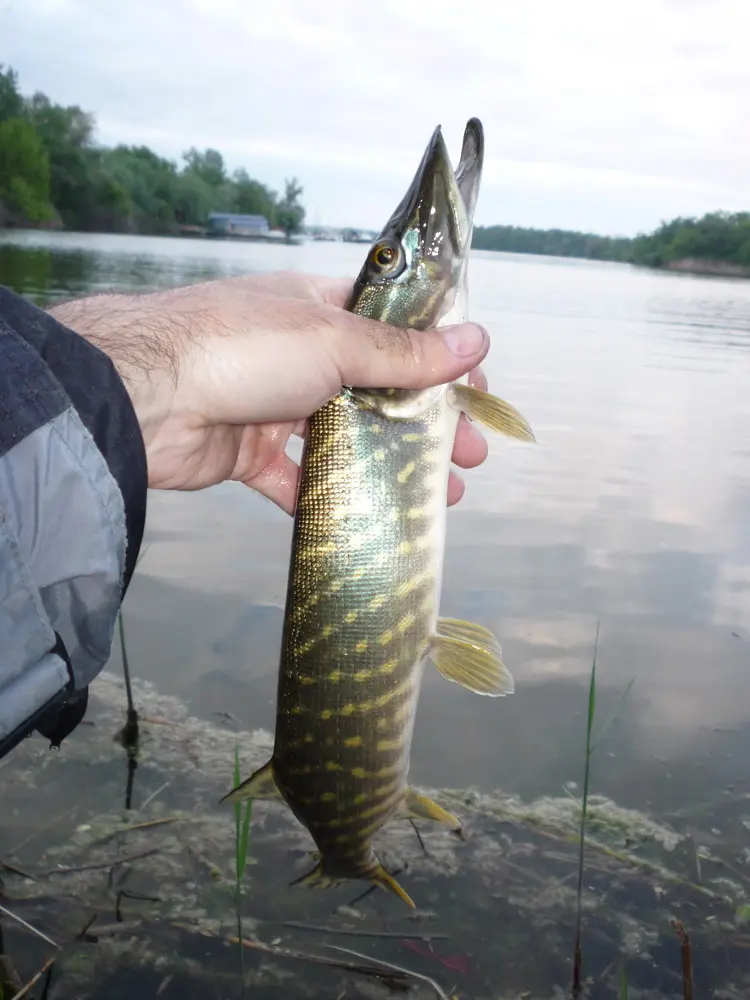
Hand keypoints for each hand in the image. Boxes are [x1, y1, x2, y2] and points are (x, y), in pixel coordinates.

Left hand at [51, 272, 490, 513]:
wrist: (142, 399)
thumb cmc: (240, 348)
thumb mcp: (334, 341)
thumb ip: (404, 353)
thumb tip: (475, 340)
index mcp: (318, 309)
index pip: (394, 327)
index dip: (439, 356)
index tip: (475, 390)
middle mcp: (299, 354)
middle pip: (378, 390)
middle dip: (426, 423)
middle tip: (469, 455)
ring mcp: (273, 406)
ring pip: (346, 439)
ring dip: (391, 465)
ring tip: (440, 495)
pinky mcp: (249, 454)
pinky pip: (297, 481)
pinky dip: (330, 500)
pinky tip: (370, 521)